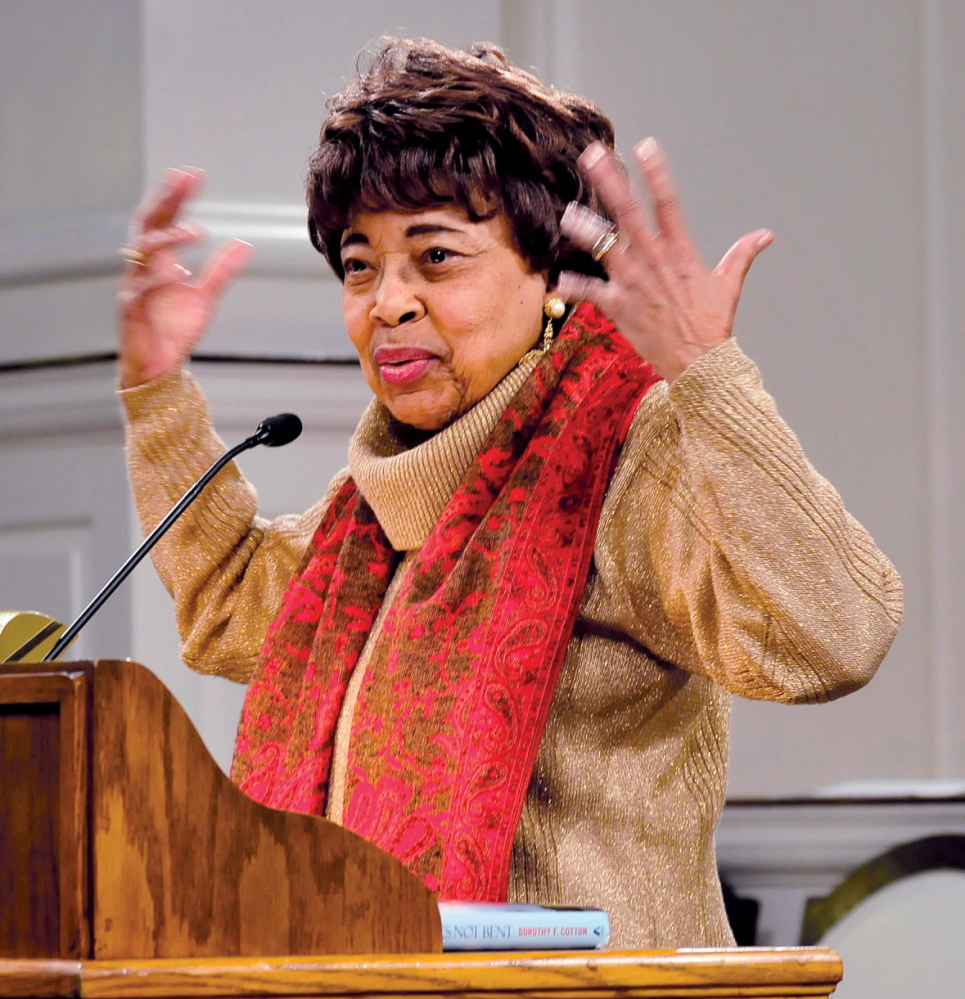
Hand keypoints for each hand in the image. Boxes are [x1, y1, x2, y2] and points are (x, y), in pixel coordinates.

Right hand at [117, 168, 252, 387]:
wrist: (161, 366)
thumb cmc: (176, 329)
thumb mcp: (207, 296)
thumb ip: (222, 270)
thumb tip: (243, 244)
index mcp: (160, 261)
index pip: (164, 218)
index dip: (177, 196)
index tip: (193, 174)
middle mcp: (143, 267)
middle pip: (148, 224)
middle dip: (165, 200)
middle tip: (183, 179)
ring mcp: (135, 286)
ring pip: (142, 252)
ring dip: (168, 239)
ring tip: (195, 231)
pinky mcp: (131, 310)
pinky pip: (140, 289)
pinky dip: (159, 279)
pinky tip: (180, 272)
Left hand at [557, 138, 772, 382]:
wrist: (699, 363)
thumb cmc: (712, 325)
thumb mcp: (729, 286)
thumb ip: (742, 256)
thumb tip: (766, 236)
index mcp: (680, 252)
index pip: (668, 203)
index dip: (656, 174)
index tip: (644, 147)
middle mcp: (654, 261)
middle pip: (628, 214)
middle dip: (610, 183)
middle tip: (593, 156)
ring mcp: (634, 283)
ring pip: (604, 248)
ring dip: (585, 231)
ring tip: (568, 214)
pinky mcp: (619, 308)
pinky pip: (591, 294)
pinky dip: (575, 287)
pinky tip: (558, 279)